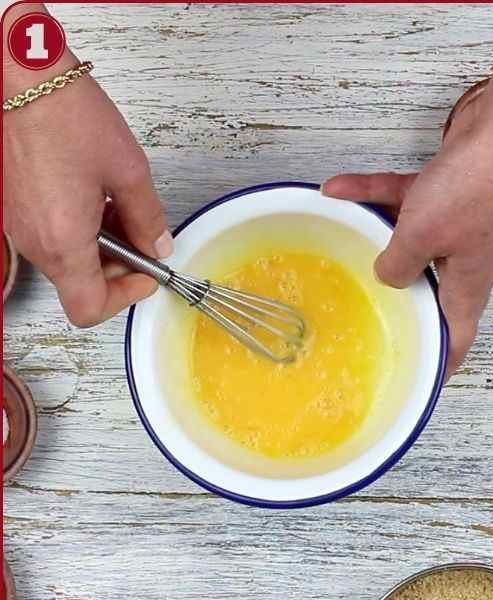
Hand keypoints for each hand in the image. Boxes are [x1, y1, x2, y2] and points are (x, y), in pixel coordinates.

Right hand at [3, 56, 169, 325]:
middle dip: (118, 266)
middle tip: (142, 234)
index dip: (125, 298)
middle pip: (78, 283)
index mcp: (62, 241)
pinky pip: (50, 233)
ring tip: (119, 205)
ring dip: (99, 244)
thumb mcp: (128, 171)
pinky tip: (95, 194)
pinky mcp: (14, 207)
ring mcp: (19, 225)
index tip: (148, 272)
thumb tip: (158, 243)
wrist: (21, 79)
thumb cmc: (65, 116)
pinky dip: (78, 226)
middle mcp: (34, 241)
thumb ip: (148, 217)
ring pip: (65, 258)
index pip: (89, 307)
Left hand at [321, 97, 492, 377]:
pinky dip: (377, 197)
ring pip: (412, 242)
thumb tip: (388, 276)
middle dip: (400, 300)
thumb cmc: (473, 192)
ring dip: (376, 237)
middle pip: (430, 291)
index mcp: (469, 285)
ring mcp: (460, 226)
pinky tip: (340, 188)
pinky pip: (408, 202)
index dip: (442, 364)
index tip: (421, 381)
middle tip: (368, 313)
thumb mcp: (421, 237)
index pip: (459, 338)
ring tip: (340, 238)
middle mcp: (467, 261)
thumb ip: (397, 266)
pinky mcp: (452, 192)